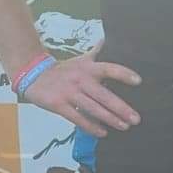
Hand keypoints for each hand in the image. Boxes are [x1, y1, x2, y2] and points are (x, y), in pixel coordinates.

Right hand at [23, 53, 141, 136]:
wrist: (33, 75)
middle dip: (121, 108)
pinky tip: (103, 133)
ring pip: (93, 108)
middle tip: (136, 119)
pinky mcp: (58, 105)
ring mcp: (69, 93)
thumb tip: (107, 39)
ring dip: (110, 119)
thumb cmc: (63, 70)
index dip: (123, 74)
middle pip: (104, 95)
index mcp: (88, 67)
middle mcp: (80, 79)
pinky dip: (91, 126)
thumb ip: (96, 52)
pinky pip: (77, 118)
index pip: (109, 68)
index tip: (138, 81)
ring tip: (124, 127)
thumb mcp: (80, 59)